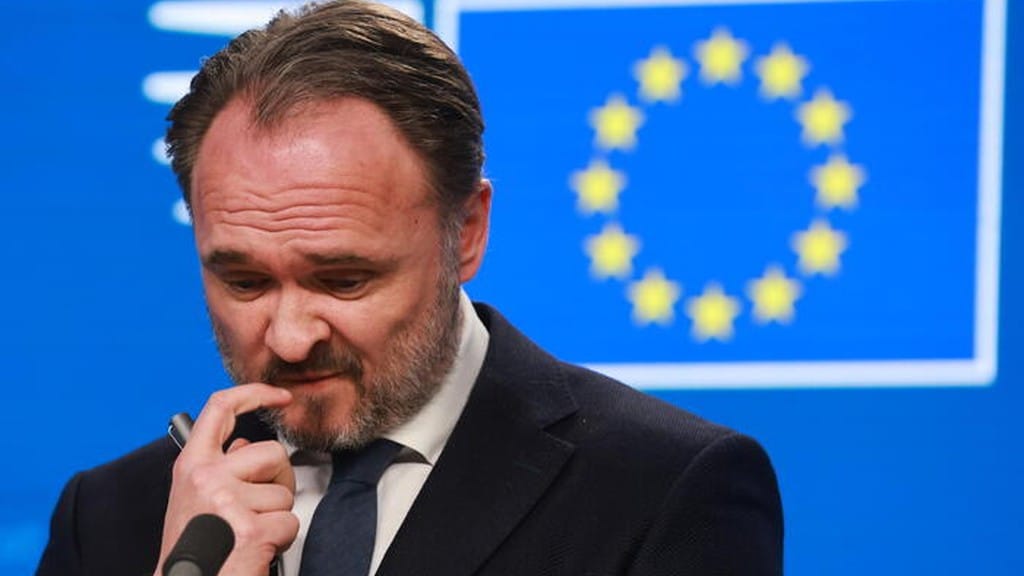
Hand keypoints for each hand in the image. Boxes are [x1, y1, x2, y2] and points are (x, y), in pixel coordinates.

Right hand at [156, 384, 297, 575]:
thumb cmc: (193, 548)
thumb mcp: (194, 497)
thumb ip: (219, 466)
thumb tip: (246, 444)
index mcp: (192, 465)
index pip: (220, 408)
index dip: (254, 393)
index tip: (280, 396)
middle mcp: (207, 478)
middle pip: (273, 453)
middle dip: (279, 479)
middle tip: (259, 507)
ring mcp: (228, 502)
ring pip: (284, 492)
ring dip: (276, 515)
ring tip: (249, 533)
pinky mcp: (250, 529)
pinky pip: (289, 522)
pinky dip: (280, 539)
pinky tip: (256, 549)